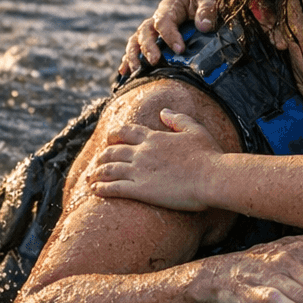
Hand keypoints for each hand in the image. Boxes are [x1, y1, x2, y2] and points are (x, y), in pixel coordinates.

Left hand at [89, 109, 223, 210]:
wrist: (211, 177)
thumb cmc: (208, 155)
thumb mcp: (194, 130)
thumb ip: (177, 119)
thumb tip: (163, 111)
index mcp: (154, 137)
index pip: (126, 132)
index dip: (114, 135)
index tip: (109, 139)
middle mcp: (142, 152)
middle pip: (113, 151)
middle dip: (102, 156)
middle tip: (97, 162)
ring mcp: (139, 171)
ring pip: (109, 169)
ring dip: (97, 173)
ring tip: (90, 178)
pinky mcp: (140, 190)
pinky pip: (114, 188)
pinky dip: (101, 188)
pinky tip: (94, 190)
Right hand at [118, 0, 220, 75]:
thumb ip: (207, 9)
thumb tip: (204, 27)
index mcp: (169, 7)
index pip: (164, 21)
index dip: (170, 36)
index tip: (180, 49)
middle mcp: (157, 18)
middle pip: (145, 32)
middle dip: (148, 47)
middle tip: (154, 61)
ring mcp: (153, 29)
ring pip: (137, 40)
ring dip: (134, 55)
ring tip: (135, 70)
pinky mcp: (154, 38)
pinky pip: (137, 48)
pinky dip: (129, 59)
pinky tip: (125, 73)